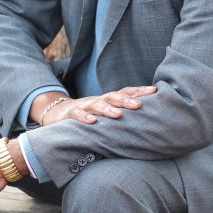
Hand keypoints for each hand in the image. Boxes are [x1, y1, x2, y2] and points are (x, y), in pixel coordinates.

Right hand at [35, 85, 156, 125]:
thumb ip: (123, 114)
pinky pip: (77, 115)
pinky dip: (84, 117)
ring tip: (118, 115)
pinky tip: (92, 122)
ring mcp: (84, 106)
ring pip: (97, 104)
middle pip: (114, 97)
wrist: (58, 113)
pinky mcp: (70, 114)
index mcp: (109, 100)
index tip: (155, 91)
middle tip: (139, 105)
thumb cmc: (89, 115)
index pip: (125, 92)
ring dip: (108, 109)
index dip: (139, 91)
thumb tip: (149, 118)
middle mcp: (98, 100)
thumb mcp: (106, 113)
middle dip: (127, 100)